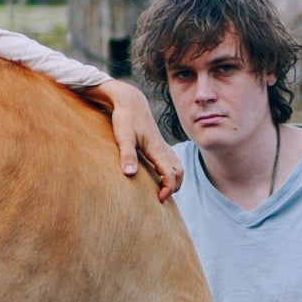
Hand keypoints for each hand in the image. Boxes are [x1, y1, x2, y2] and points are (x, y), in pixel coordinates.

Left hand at [98, 78, 181, 194]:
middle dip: (174, 187)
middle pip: (179, 172)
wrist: (131, 101)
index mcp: (156, 149)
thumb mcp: (123, 137)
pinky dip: (173, 170)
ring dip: (176, 179)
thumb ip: (127, 155)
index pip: (169, 174)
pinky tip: (163, 173)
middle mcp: (162, 148)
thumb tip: (129, 174)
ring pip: (178, 165)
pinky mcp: (158, 142)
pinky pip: (173, 159)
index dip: (167, 189)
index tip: (159, 200)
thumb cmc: (125, 118)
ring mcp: (162, 145)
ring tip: (165, 189)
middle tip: (162, 198)